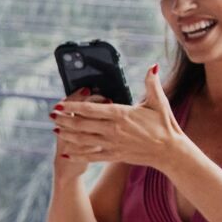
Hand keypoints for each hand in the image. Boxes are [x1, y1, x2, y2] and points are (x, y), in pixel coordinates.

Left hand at [52, 66, 185, 170]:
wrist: (170, 151)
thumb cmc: (165, 125)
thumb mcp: (159, 102)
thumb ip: (152, 84)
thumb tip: (153, 66)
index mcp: (122, 114)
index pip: (91, 109)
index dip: (73, 107)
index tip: (60, 104)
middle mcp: (114, 129)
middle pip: (82, 124)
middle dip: (65, 120)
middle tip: (51, 115)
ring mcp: (113, 143)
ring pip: (83, 140)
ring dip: (67, 135)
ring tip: (55, 129)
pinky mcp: (114, 155)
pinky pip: (91, 155)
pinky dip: (77, 155)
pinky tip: (66, 152)